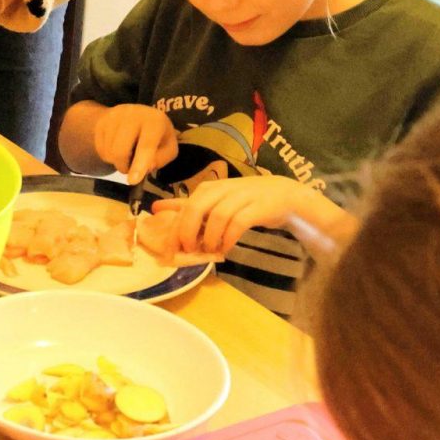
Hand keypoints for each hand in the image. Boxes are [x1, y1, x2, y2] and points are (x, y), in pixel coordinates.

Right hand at [93, 105, 178, 183]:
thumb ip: (161, 158)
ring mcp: (114, 117)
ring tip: (126, 155)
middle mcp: (133, 114)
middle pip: (120, 151)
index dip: (140, 164)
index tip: (133, 181)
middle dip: (124, 167)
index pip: (146, 145)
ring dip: (116, 162)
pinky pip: (100, 148)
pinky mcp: (101, 122)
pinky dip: (108, 155)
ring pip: (108, 151)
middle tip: (130, 168)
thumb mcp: (168, 147)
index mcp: (154, 121)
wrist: (136, 115)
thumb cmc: (157, 134)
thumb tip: (146, 167)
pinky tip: (117, 148)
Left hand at [153, 176, 312, 252]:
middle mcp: (222, 189)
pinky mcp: (257, 207)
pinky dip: (229, 237)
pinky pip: (238, 222)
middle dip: (188, 231)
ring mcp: (241, 197)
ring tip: (210, 250)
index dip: (175, 229)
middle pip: (197, 208)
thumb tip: (156, 208)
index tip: (170, 248)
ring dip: (211, 237)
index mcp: (208, 189)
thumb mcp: (214, 201)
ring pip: (218, 215)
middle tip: (189, 250)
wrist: (283, 196)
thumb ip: (188, 206)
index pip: (185, 206)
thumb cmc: (244, 201)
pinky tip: (226, 248)